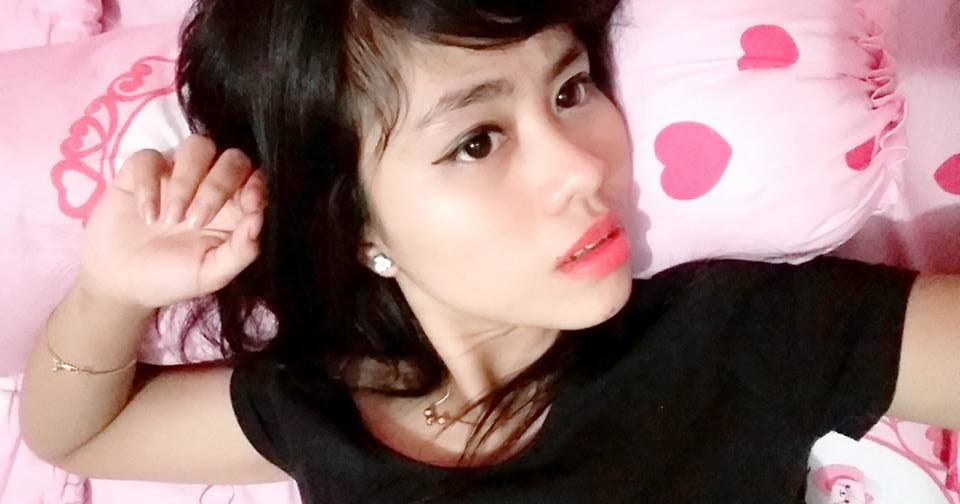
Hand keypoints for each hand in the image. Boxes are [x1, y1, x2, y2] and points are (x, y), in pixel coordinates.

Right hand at [78, 135, 266, 309]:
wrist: (121, 283)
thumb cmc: (173, 277)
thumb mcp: (211, 274)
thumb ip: (241, 251)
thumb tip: (258, 221)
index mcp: (234, 207)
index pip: (256, 177)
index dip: (258, 182)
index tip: (250, 202)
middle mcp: (210, 183)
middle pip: (232, 158)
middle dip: (218, 186)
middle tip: (195, 221)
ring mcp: (176, 173)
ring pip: (197, 146)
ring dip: (187, 180)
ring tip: (171, 218)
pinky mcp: (141, 171)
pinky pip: (149, 156)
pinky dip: (149, 182)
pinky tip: (147, 215)